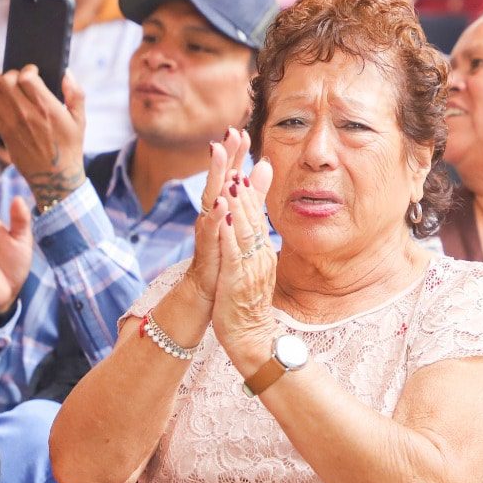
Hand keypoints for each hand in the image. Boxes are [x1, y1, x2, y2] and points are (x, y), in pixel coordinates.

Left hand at [0, 67, 86, 209]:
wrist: (54, 177)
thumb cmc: (70, 147)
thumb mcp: (80, 120)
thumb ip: (75, 94)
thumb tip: (66, 73)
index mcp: (46, 107)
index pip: (25, 76)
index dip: (28, 70)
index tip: (34, 72)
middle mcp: (26, 114)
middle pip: (6, 81)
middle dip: (11, 74)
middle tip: (18, 79)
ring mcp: (12, 124)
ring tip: (8, 87)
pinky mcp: (4, 134)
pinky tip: (4, 104)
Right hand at [183, 128, 251, 313]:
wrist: (208, 289)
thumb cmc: (224, 253)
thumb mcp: (240, 219)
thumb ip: (251, 193)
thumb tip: (264, 165)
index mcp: (223, 206)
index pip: (230, 175)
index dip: (236, 154)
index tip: (244, 131)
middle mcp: (212, 213)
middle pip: (218, 179)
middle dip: (224, 155)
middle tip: (230, 132)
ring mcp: (208, 229)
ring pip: (211, 198)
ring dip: (214, 176)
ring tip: (219, 154)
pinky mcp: (207, 248)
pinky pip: (210, 230)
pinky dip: (215, 216)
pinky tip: (220, 203)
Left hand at [206, 148, 276, 365]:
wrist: (251, 336)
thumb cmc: (247, 302)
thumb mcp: (251, 265)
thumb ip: (252, 239)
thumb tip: (253, 219)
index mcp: (259, 247)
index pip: (254, 206)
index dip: (246, 176)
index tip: (242, 148)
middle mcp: (257, 251)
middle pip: (251, 208)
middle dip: (241, 176)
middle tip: (237, 146)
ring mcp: (249, 264)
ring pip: (244, 226)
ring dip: (237, 199)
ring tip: (231, 173)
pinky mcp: (237, 278)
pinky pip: (233, 251)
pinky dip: (228, 230)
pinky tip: (222, 214)